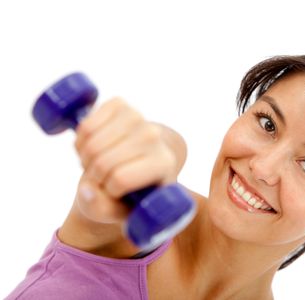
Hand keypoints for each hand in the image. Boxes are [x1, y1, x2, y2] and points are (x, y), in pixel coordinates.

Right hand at [73, 98, 184, 223]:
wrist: (133, 161)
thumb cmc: (128, 192)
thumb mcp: (119, 211)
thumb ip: (102, 209)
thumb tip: (86, 191)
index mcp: (164, 164)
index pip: (120, 179)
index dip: (107, 190)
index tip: (113, 192)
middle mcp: (155, 137)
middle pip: (102, 161)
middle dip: (92, 175)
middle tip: (101, 177)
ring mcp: (138, 117)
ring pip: (91, 142)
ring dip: (84, 157)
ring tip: (96, 163)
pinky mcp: (119, 104)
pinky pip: (85, 125)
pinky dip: (79, 140)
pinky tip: (90, 146)